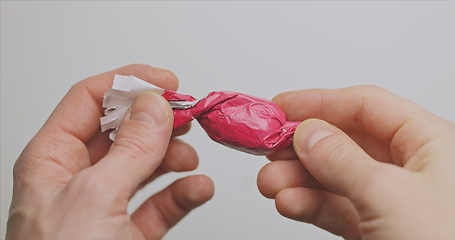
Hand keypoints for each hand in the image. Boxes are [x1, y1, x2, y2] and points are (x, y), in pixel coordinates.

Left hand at [6, 64, 213, 239]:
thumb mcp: (94, 199)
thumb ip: (130, 150)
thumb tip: (155, 106)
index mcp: (53, 159)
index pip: (91, 100)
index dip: (129, 83)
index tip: (166, 82)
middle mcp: (79, 178)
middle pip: (124, 130)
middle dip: (158, 119)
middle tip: (188, 114)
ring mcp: (107, 206)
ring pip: (146, 164)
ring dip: (174, 156)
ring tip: (190, 158)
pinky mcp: (130, 232)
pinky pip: (161, 202)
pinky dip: (183, 193)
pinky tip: (198, 188)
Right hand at [257, 86, 454, 239]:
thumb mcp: (391, 197)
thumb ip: (343, 160)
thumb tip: (308, 133)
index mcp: (431, 145)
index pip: (366, 106)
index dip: (320, 102)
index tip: (280, 108)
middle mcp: (412, 170)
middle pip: (345, 142)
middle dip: (302, 146)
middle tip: (267, 148)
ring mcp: (393, 202)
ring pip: (336, 178)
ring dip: (299, 178)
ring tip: (270, 182)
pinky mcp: (379, 230)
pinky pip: (338, 208)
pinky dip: (310, 205)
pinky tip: (289, 203)